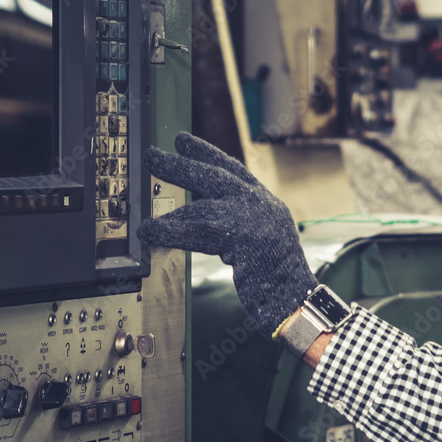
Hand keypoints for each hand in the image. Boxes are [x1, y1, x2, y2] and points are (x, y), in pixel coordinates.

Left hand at [138, 133, 317, 335]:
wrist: (297, 299)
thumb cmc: (279, 280)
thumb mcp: (263, 241)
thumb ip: (241, 226)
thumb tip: (203, 219)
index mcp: (268, 204)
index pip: (234, 171)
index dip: (207, 154)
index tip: (183, 142)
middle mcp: (261, 205)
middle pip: (215, 177)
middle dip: (181, 165)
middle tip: (153, 155)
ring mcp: (254, 220)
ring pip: (203, 205)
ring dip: (170, 209)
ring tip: (145, 213)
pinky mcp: (242, 239)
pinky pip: (197, 231)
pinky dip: (170, 231)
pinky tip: (149, 232)